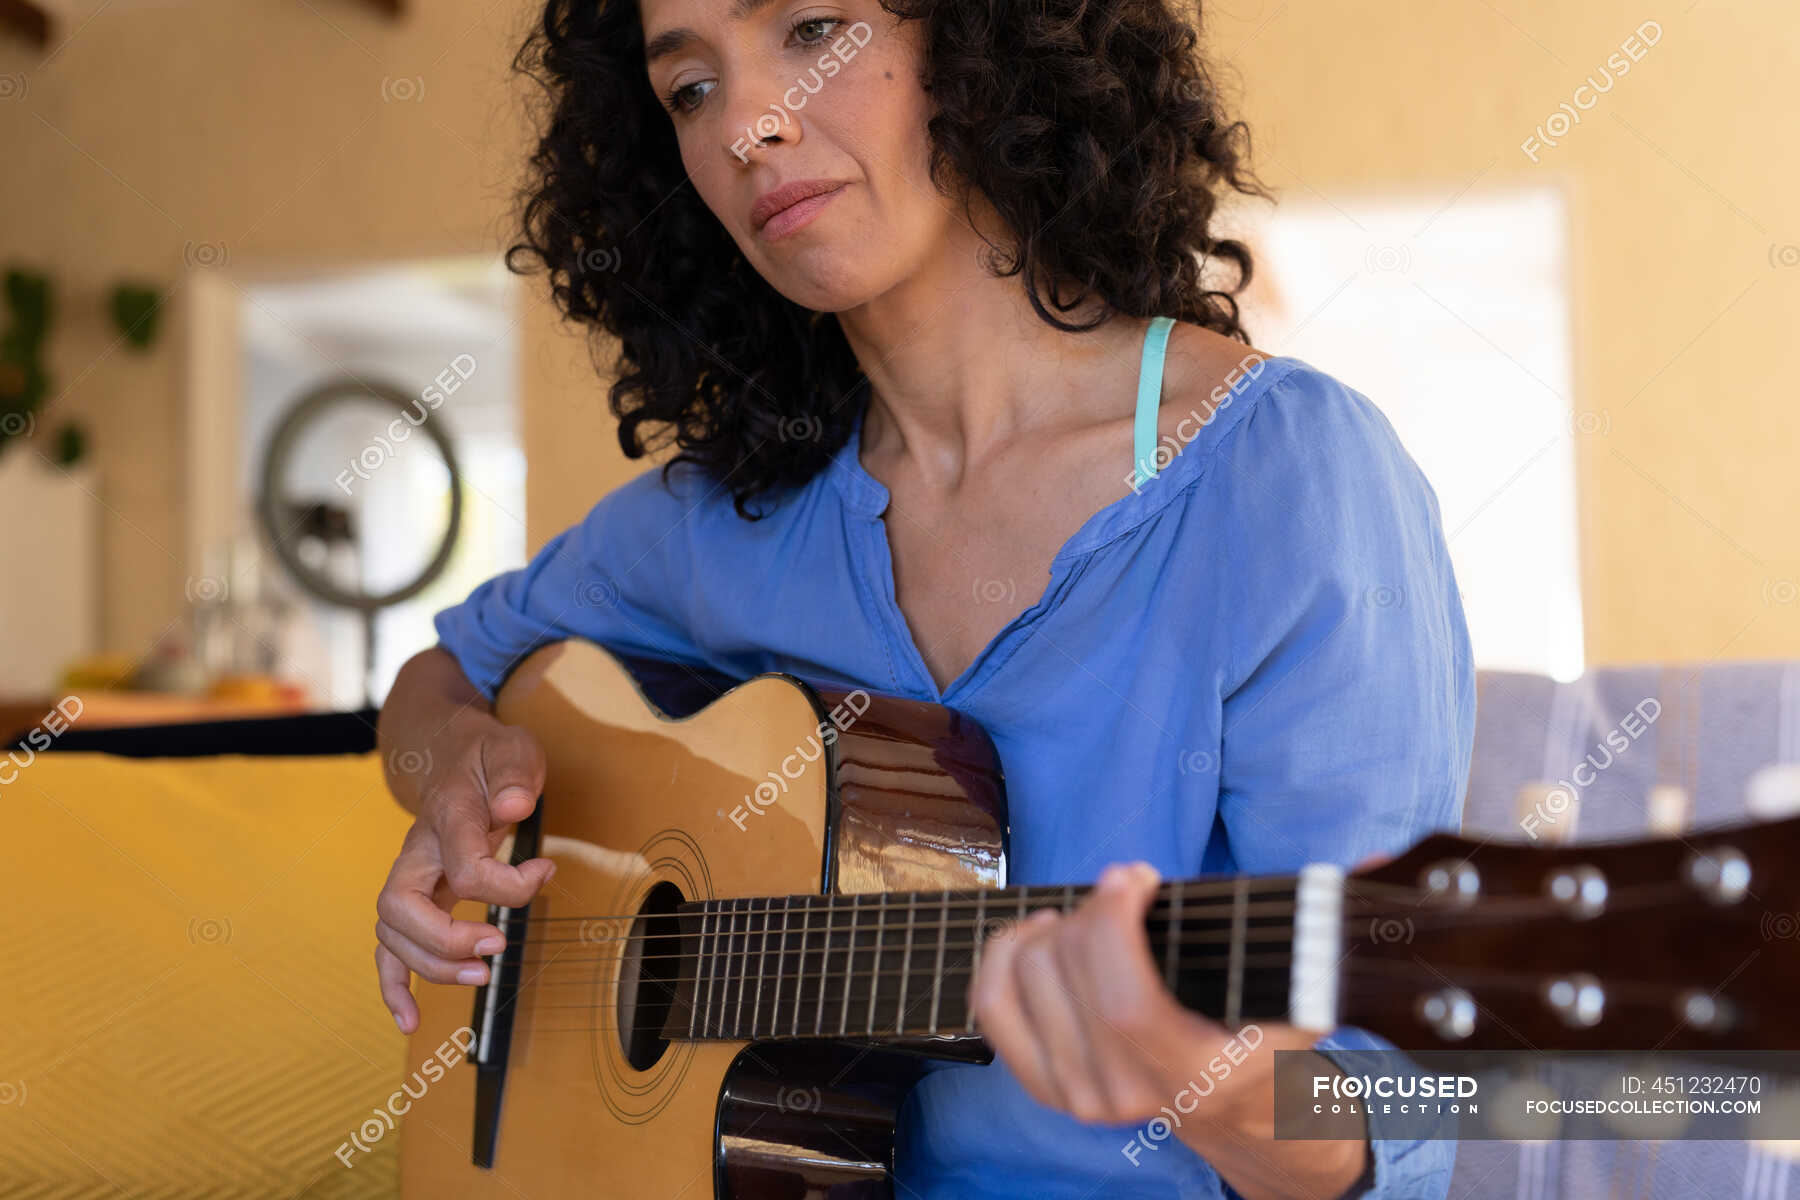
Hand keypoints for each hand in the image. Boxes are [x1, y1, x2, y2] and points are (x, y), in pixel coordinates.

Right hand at [374, 714, 556, 1033]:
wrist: (454, 754)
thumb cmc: (488, 759)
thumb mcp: (512, 750)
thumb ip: (514, 774)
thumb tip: (516, 805)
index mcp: (445, 816)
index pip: (464, 865)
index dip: (509, 883)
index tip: (545, 871)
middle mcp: (417, 851)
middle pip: (401, 907)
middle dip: (447, 939)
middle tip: (497, 948)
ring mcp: (410, 877)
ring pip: (393, 934)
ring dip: (432, 966)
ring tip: (481, 977)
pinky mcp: (415, 898)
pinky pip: (390, 947)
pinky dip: (395, 986)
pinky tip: (410, 1019)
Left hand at [968, 861, 1367, 1197]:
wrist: (1245, 1114)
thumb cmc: (1269, 1037)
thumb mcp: (1306, 989)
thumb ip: (1328, 930)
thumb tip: (1377, 864)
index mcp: (1197, 1075)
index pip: (1126, 1001)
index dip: (1115, 922)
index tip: (1138, 874)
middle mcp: (1131, 1095)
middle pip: (1071, 974)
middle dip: (1094, 909)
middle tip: (1127, 889)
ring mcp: (1083, 1098)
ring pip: (1027, 981)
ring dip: (1051, 929)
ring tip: (1090, 913)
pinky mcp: (1048, 1088)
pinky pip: (993, 1008)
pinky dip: (1004, 958)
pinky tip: (1037, 933)